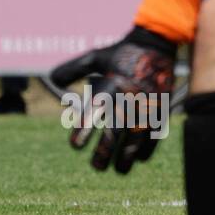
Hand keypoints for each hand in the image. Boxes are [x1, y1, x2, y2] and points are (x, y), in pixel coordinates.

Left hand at [40, 26, 176, 172]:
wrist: (157, 43)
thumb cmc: (121, 52)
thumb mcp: (95, 57)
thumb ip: (72, 69)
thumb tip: (53, 81)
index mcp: (110, 87)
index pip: (94, 114)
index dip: (83, 131)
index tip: (75, 146)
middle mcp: (128, 100)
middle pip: (114, 133)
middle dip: (104, 152)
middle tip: (96, 167)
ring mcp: (147, 107)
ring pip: (136, 139)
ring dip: (127, 157)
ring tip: (118, 171)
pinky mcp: (161, 110)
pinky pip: (154, 135)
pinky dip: (146, 149)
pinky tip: (137, 158)